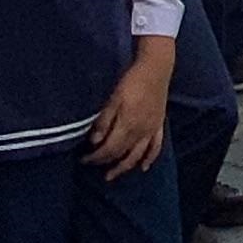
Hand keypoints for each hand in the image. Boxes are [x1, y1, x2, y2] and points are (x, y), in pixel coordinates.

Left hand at [86, 38, 173, 178]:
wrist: (156, 68)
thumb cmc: (132, 81)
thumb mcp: (114, 98)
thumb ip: (104, 121)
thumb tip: (94, 142)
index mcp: (127, 125)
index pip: (109, 149)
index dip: (95, 157)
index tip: (83, 159)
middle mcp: (140, 132)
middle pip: (121, 154)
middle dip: (105, 162)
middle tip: (92, 165)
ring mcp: (151, 130)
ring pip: (138, 155)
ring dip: (125, 167)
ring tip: (113, 175)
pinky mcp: (159, 125)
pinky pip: (156, 147)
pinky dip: (150, 158)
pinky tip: (144, 167)